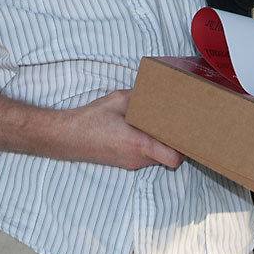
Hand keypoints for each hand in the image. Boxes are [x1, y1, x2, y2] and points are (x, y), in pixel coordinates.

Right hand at [62, 89, 183, 170]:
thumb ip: (142, 97)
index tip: (186, 132)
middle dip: (174, 141)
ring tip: (156, 123)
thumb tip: (159, 91)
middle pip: (169, 156)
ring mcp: (131, 163)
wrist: (66, 138)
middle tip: (176, 123)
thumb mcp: (118, 100)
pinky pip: (145, 156)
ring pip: (157, 157)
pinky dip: (148, 144)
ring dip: (161, 142)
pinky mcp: (124, 163)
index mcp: (139, 144)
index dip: (184, 147)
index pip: (174, 158)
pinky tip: (140, 128)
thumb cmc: (90, 120)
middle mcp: (137, 158)